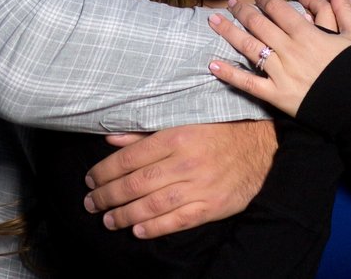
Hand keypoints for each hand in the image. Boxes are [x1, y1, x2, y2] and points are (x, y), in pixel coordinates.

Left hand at [82, 118, 276, 237]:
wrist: (260, 146)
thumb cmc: (217, 129)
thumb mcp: (182, 120)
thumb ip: (146, 132)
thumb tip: (112, 138)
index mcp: (176, 136)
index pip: (130, 158)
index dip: (106, 171)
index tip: (91, 179)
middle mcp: (185, 162)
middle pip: (136, 183)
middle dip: (108, 195)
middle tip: (91, 202)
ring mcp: (198, 186)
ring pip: (152, 205)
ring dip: (125, 215)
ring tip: (108, 219)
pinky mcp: (211, 206)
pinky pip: (177, 221)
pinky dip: (155, 228)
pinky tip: (137, 230)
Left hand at [207, 0, 350, 116]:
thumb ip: (348, 11)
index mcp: (308, 34)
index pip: (279, 10)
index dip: (267, 1)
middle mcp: (290, 51)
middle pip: (259, 24)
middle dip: (243, 11)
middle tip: (231, 4)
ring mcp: (281, 73)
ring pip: (250, 47)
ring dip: (229, 32)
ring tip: (213, 21)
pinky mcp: (277, 96)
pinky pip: (249, 83)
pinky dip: (230, 74)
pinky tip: (213, 65)